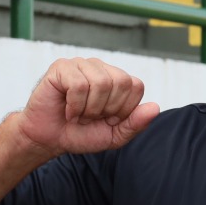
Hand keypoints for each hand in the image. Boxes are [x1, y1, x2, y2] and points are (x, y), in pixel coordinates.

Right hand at [17, 57, 159, 156]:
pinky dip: (74, 106)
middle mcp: (100, 68)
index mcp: (116, 80)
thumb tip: (155, 107)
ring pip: (101, 83)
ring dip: (89, 109)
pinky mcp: (61, 67)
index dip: (124, 109)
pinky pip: (79, 85)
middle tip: (90, 117)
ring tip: (79, 114)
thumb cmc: (81, 134)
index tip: (107, 119)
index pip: (136, 85)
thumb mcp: (114, 135)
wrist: (49, 139)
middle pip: (121, 82)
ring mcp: (81, 65)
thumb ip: (135, 123)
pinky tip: (68, 111)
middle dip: (107, 109)